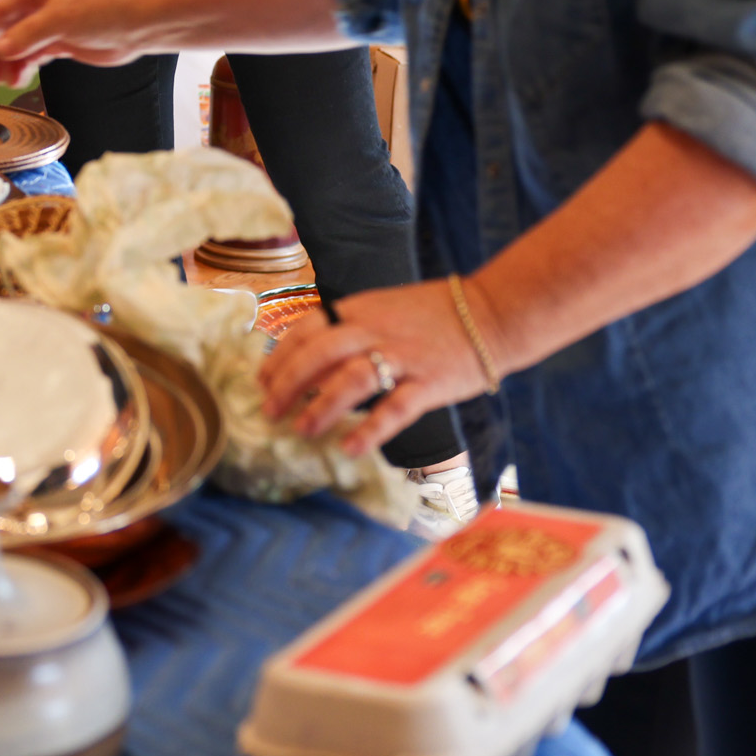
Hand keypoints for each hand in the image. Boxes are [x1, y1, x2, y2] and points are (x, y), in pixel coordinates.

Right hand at [0, 0, 154, 84]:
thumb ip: (28, 34)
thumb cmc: (102, 11)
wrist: (138, 24)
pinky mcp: (60, 41)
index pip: (0, 6)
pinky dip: (23, 67)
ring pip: (18, 43)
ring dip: (7, 62)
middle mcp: (40, 3)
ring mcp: (50, 24)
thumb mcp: (61, 19)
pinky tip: (18, 80)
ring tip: (1, 82)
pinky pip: (33, 55)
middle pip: (5, 26)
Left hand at [259, 279, 501, 455]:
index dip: (280, 356)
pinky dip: (370, 430)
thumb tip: (314, 354)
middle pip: (319, 353)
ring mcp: (404, 356)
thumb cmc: (436, 314)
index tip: (262, 381)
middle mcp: (376, 330)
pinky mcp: (430, 383)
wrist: (493, 313)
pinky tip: (351, 448)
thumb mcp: (386, 308)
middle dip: (288, 383)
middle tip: (269, 412)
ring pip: (351, 380)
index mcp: (361, 310)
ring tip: (303, 429)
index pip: (308, 329)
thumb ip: (353, 326)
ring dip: (322, 406)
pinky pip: (395, 409)